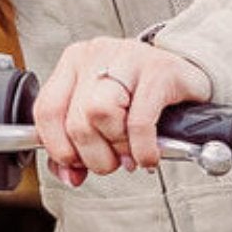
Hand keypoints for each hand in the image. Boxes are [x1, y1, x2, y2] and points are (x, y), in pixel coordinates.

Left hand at [32, 37, 211, 185]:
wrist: (185, 76)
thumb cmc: (138, 97)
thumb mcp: (100, 115)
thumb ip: (76, 145)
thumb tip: (69, 176)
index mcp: (73, 62)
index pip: (46, 110)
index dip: (58, 147)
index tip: (76, 165)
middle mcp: (97, 54)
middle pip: (76, 119)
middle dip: (93, 155)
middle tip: (112, 161)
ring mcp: (128, 57)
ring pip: (100, 115)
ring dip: (117, 147)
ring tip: (130, 153)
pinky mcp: (159, 71)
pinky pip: (138, 122)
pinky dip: (141, 149)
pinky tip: (148, 156)